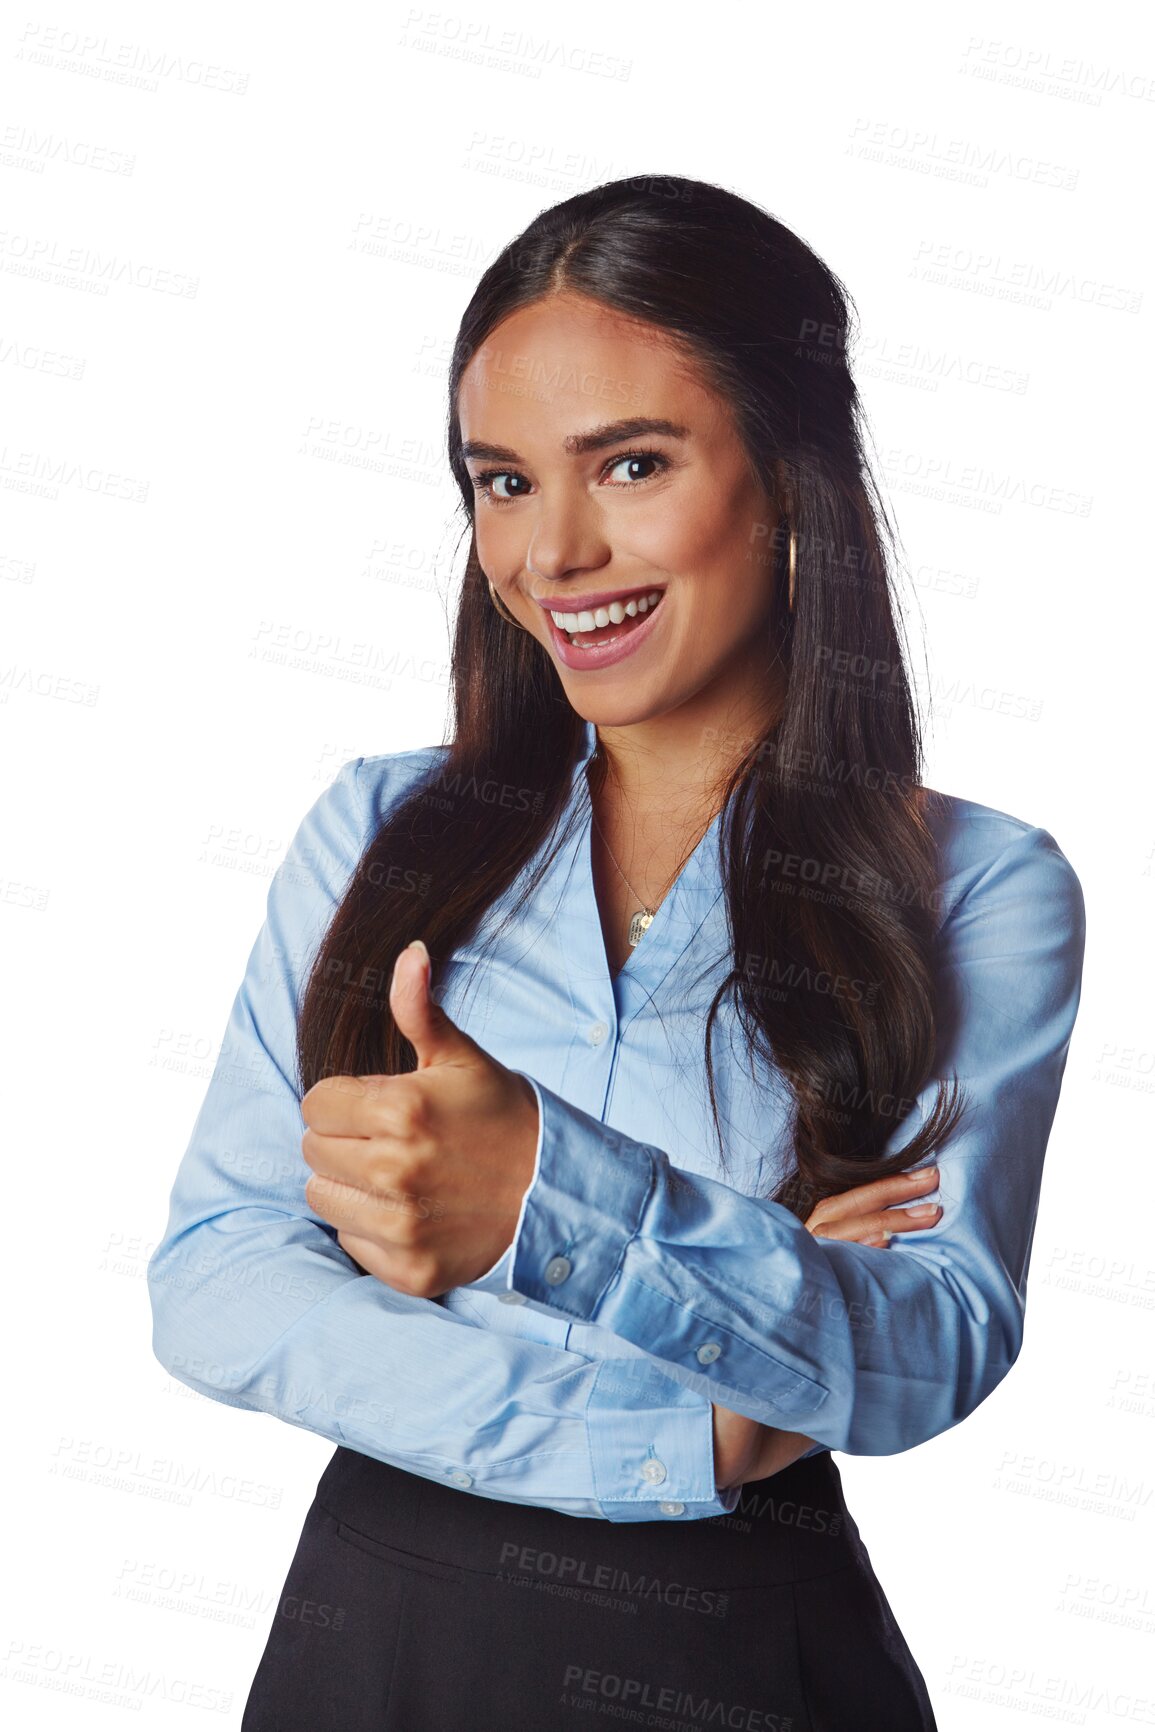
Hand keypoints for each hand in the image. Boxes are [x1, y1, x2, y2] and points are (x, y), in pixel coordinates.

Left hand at [299, 941, 539, 1297]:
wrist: (556, 1192)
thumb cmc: (502, 1117)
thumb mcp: (462, 1057)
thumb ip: (420, 1009)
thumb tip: (409, 952)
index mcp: (400, 1110)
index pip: (315, 1103)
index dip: (342, 1099)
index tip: (376, 1105)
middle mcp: (394, 1170)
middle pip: (312, 1149)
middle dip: (342, 1138)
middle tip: (386, 1139)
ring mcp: (400, 1224)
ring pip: (321, 1195)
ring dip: (347, 1183)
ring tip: (392, 1174)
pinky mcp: (407, 1268)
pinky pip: (348, 1239)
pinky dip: (368, 1226)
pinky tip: (407, 1210)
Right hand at [712, 1165, 942, 1486]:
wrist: (734, 1435)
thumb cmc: (784, 1386)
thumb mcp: (829, 1338)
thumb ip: (852, 1314)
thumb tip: (904, 1301)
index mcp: (796, 1264)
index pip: (837, 1214)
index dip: (879, 1195)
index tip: (924, 1185)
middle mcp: (783, 1265)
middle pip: (837, 1213)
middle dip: (889, 1194)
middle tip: (935, 1179)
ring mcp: (777, 1282)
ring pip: (832, 1234)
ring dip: (883, 1219)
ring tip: (927, 1214)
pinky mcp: (775, 1304)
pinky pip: (820, 1271)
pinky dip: (853, 1254)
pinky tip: (885, 1245)